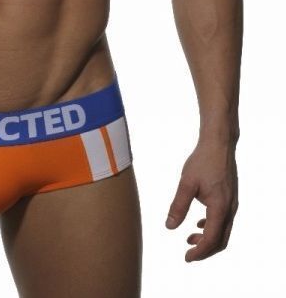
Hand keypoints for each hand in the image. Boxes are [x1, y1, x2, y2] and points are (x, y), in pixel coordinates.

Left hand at [165, 136, 238, 261]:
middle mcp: (230, 209)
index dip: (199, 252)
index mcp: (220, 208)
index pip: (211, 239)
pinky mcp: (229, 197)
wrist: (218, 144)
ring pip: (223, 231)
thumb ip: (178, 206)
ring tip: (189, 239)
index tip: (186, 257)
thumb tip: (170, 227)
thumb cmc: (202, 161)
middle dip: (205, 250)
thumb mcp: (186, 184)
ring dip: (208, 239)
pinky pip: (223, 220)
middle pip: (221, 240)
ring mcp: (232, 203)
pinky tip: (198, 224)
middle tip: (188, 254)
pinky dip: (211, 227)